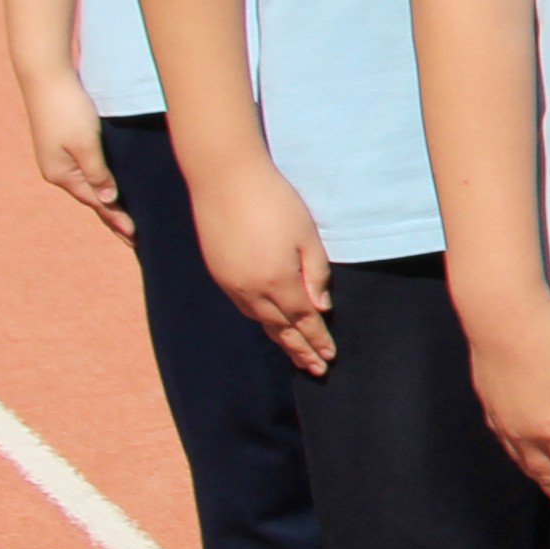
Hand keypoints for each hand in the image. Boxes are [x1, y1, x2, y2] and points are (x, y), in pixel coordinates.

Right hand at [18, 72, 130, 233]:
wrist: (47, 78)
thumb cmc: (68, 109)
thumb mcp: (86, 143)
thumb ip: (97, 173)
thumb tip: (107, 201)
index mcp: (61, 174)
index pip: (96, 204)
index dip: (117, 219)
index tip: (135, 237)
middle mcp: (58, 170)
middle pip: (92, 199)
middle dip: (112, 217)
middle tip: (134, 239)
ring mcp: (60, 158)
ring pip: (91, 185)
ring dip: (108, 201)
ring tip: (125, 220)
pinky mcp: (66, 144)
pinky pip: (89, 170)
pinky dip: (103, 182)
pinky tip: (113, 188)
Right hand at [194, 159, 335, 376]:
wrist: (223, 179)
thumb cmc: (274, 201)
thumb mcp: (307, 235)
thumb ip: (315, 274)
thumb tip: (321, 309)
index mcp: (277, 281)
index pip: (304, 321)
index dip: (318, 340)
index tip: (330, 358)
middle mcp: (250, 290)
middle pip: (280, 329)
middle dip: (300, 350)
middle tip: (316, 370)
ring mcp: (230, 283)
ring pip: (259, 321)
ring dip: (279, 339)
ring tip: (295, 353)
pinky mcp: (218, 273)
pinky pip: (243, 307)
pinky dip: (260, 321)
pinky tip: (268, 323)